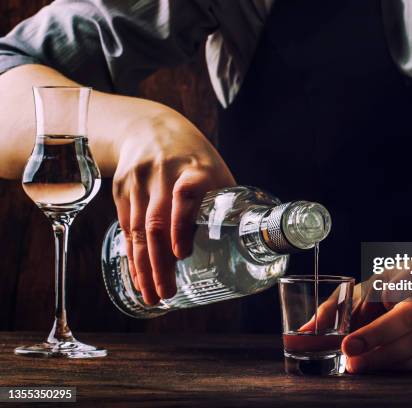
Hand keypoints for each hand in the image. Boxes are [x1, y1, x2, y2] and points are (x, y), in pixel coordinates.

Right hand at [112, 110, 234, 304]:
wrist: (151, 127)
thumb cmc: (195, 159)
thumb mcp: (216, 173)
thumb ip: (224, 206)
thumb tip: (244, 249)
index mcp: (195, 170)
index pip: (186, 194)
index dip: (182, 224)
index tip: (183, 253)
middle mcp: (163, 175)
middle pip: (156, 223)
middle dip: (160, 263)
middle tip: (166, 293)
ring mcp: (139, 182)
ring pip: (136, 230)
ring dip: (143, 267)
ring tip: (151, 295)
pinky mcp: (121, 189)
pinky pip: (125, 228)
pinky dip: (132, 255)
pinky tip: (138, 275)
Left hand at [309, 278, 411, 372]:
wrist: (410, 302)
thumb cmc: (378, 294)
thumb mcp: (355, 292)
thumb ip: (331, 310)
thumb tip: (304, 332)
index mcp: (406, 278)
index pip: (401, 283)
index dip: (384, 308)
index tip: (359, 325)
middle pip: (407, 320)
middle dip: (376, 338)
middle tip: (348, 352)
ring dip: (381, 359)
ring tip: (355, 364)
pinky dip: (390, 366)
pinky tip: (371, 366)